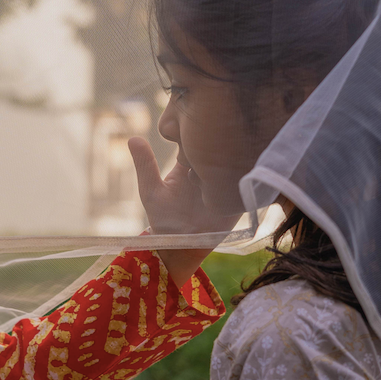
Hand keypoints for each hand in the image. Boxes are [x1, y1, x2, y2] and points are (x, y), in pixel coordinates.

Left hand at [128, 137, 237, 286]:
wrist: (183, 248)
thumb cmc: (164, 221)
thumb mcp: (151, 192)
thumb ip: (145, 166)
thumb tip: (133, 138)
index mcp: (187, 163)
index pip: (195, 136)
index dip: (196, 131)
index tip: (196, 133)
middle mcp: (207, 168)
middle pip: (217, 145)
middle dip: (218, 142)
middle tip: (214, 148)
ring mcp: (225, 181)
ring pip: (235, 159)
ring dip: (234, 156)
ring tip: (224, 166)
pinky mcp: (239, 195)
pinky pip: (248, 179)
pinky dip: (248, 173)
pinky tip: (238, 176)